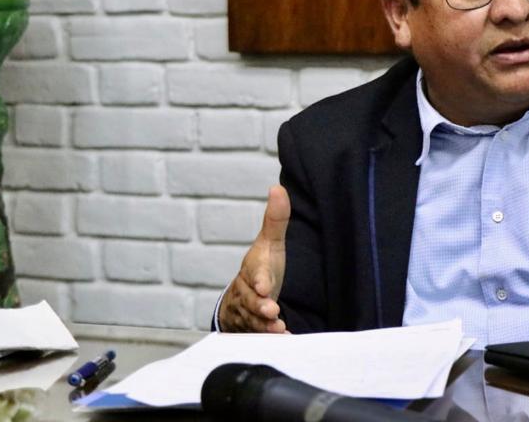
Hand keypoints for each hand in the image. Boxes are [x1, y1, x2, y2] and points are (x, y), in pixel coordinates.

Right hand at [217, 185, 290, 332]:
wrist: (242, 300)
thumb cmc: (261, 267)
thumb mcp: (270, 243)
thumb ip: (276, 220)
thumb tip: (278, 188)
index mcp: (252, 270)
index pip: (254, 274)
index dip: (258, 279)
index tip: (263, 285)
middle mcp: (247, 293)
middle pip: (250, 301)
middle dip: (260, 307)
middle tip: (272, 310)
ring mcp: (249, 314)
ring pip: (254, 322)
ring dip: (266, 327)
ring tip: (279, 330)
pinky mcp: (254, 331)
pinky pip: (259, 338)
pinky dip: (271, 341)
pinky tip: (286, 340)